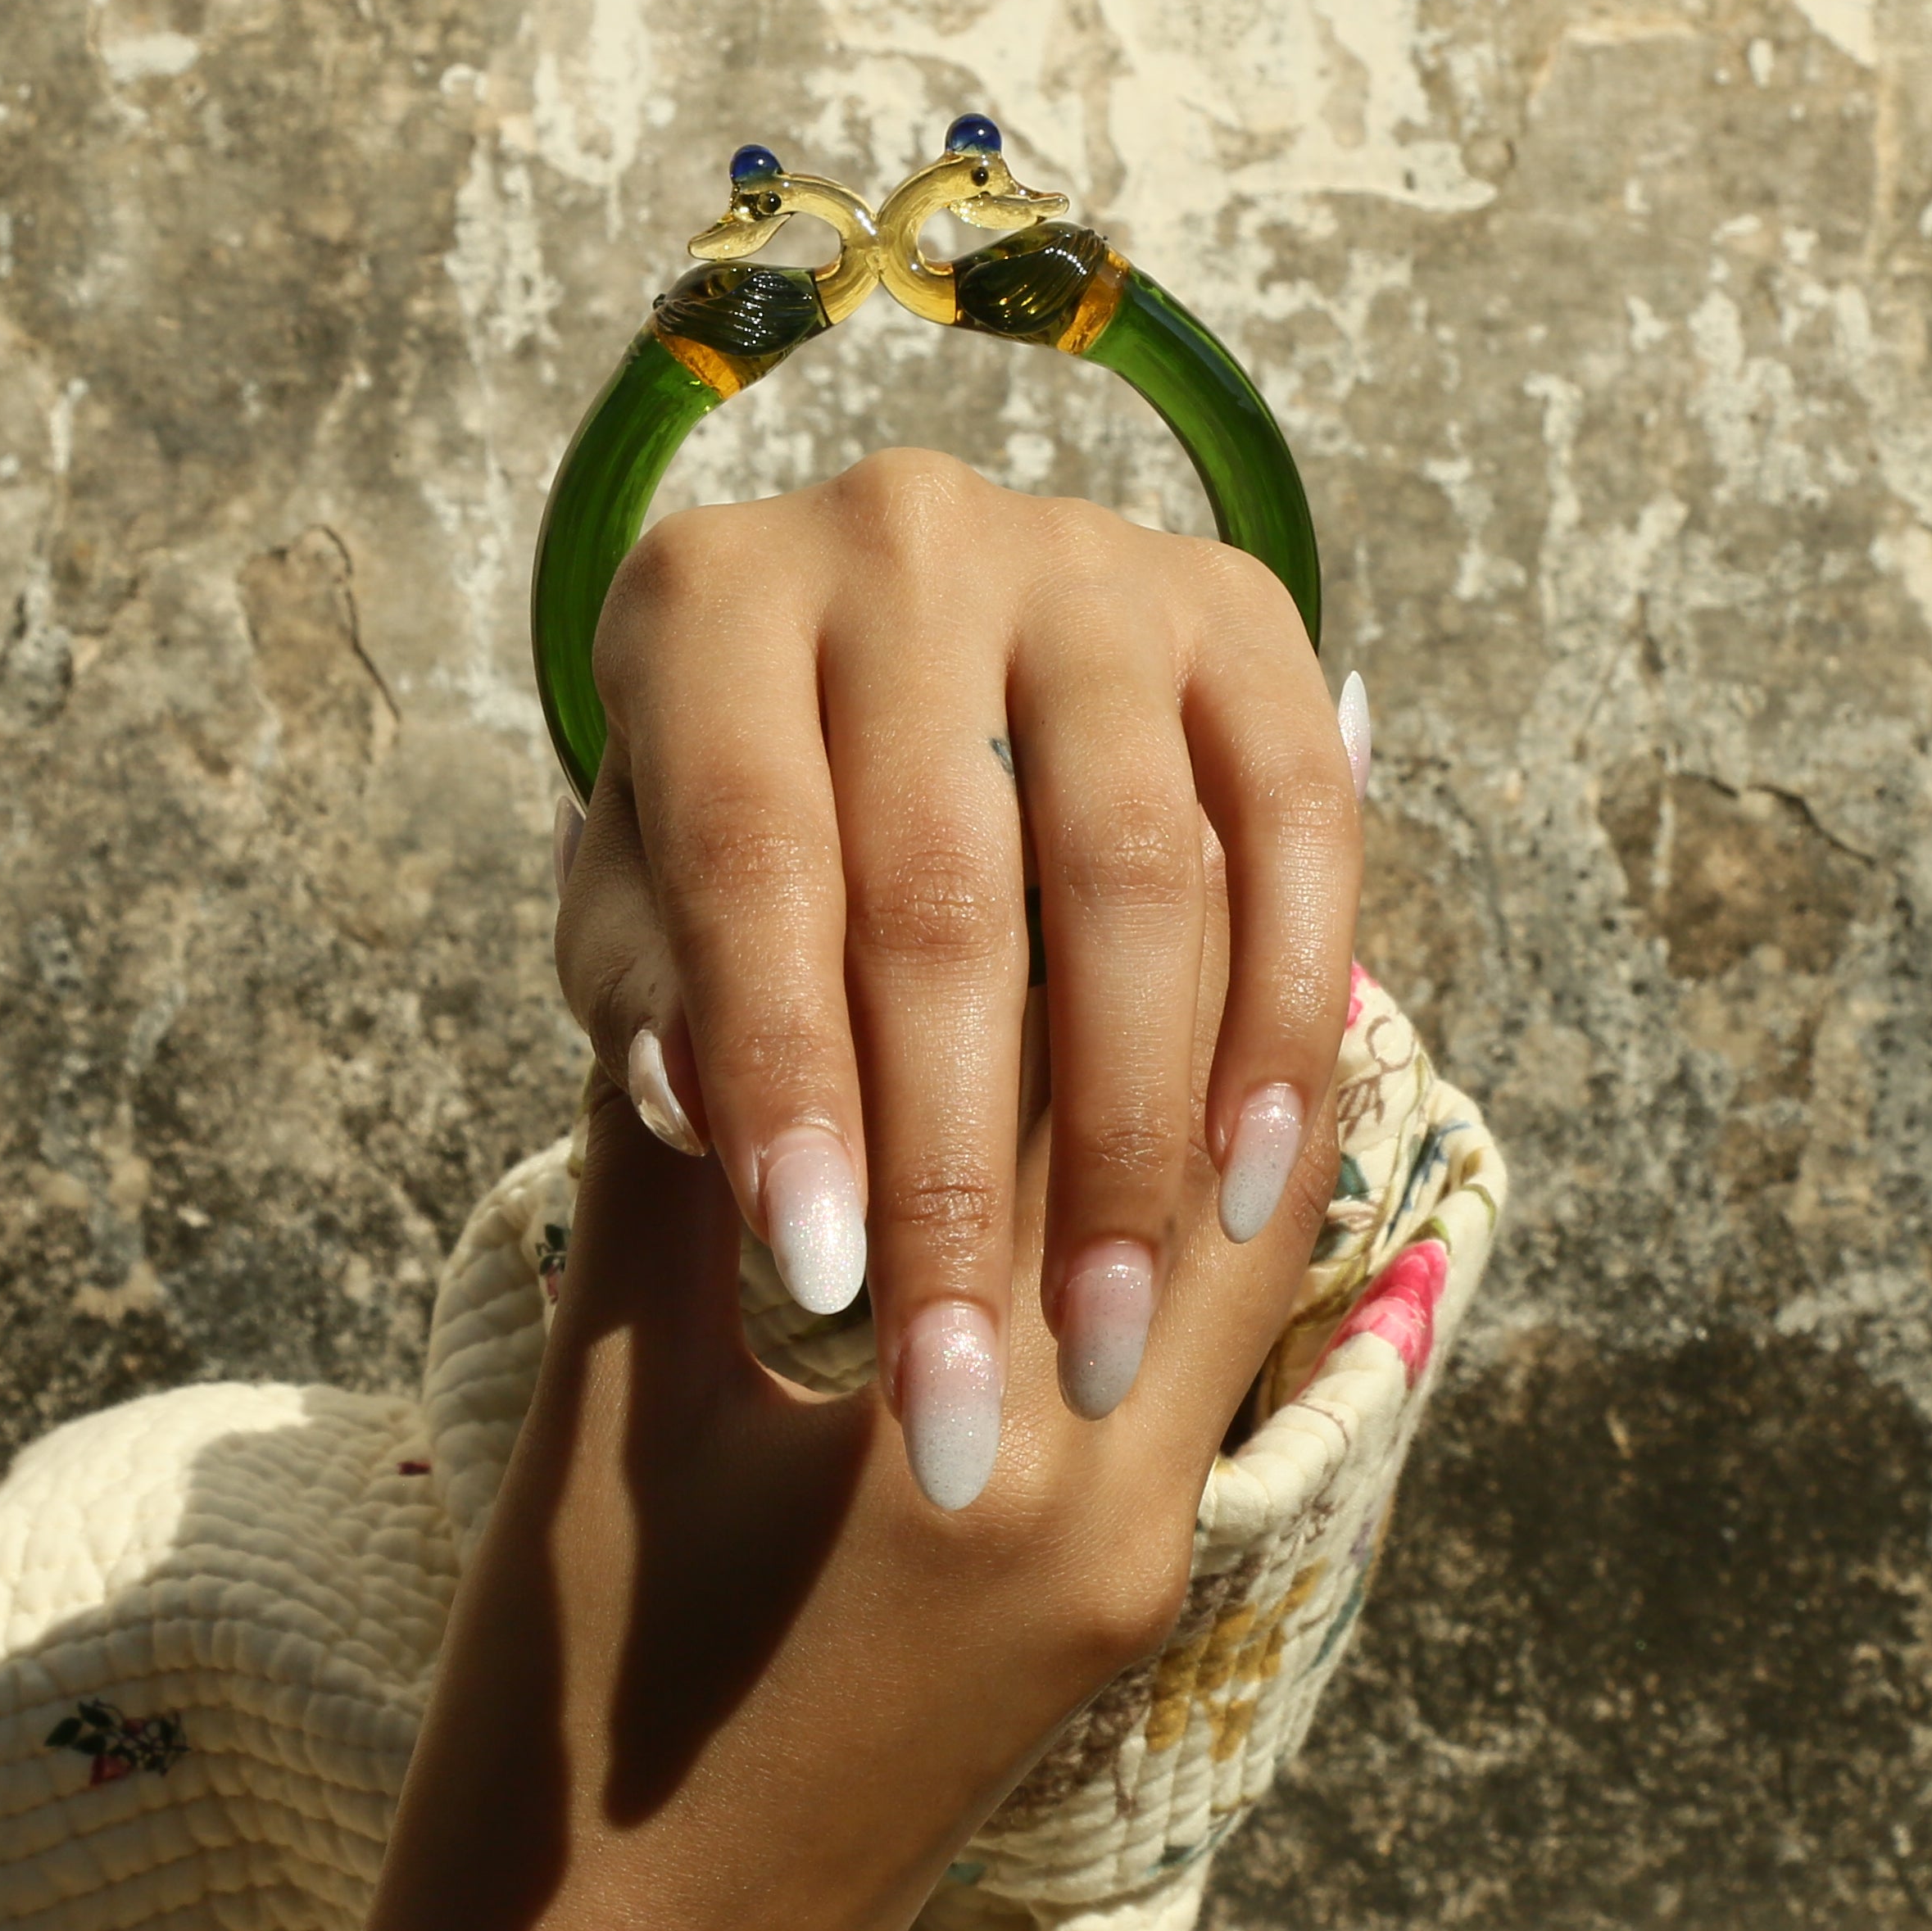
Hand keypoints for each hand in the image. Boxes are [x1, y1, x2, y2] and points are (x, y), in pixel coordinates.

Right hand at [344, 844, 1328, 1930]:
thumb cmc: (569, 1738)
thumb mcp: (611, 1412)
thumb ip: (675, 1174)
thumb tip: (709, 949)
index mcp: (1010, 1471)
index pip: (1133, 1141)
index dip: (1115, 950)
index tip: (1083, 781)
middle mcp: (1126, 1521)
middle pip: (1229, 1199)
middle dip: (1199, 1005)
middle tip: (1163, 810)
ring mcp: (1133, 1578)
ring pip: (1221, 1283)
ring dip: (1192, 1109)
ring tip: (1157, 920)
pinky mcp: (1095, 1611)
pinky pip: (1170, 1364)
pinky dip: (1140, 1226)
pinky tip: (1092, 1112)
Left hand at [557, 450, 1360, 1505]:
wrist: (879, 658)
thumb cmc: (734, 827)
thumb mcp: (636, 910)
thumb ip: (651, 999)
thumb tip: (707, 1110)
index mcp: (709, 598)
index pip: (749, 856)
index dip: (786, 1068)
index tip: (815, 1278)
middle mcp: (902, 535)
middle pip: (946, 884)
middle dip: (952, 1167)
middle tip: (950, 1395)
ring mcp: (1089, 559)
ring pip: (1137, 871)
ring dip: (1127, 1135)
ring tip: (1092, 1347)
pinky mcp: (1239, 609)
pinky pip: (1295, 827)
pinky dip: (1276, 1019)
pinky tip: (1238, 1194)